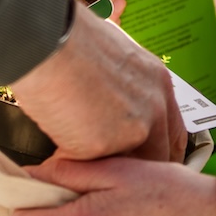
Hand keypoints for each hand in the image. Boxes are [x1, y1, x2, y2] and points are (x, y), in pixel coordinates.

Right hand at [11, 4, 184, 162]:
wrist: (44, 38)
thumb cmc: (65, 37)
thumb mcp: (109, 51)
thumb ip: (119, 79)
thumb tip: (108, 93)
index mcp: (157, 81)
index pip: (172, 131)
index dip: (156, 149)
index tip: (142, 160)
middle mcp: (155, 104)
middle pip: (158, 155)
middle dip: (134, 170)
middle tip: (112, 178)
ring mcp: (135, 127)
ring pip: (126, 167)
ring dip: (105, 171)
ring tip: (81, 169)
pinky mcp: (106, 145)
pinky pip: (91, 168)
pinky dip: (75, 167)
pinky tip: (57, 156)